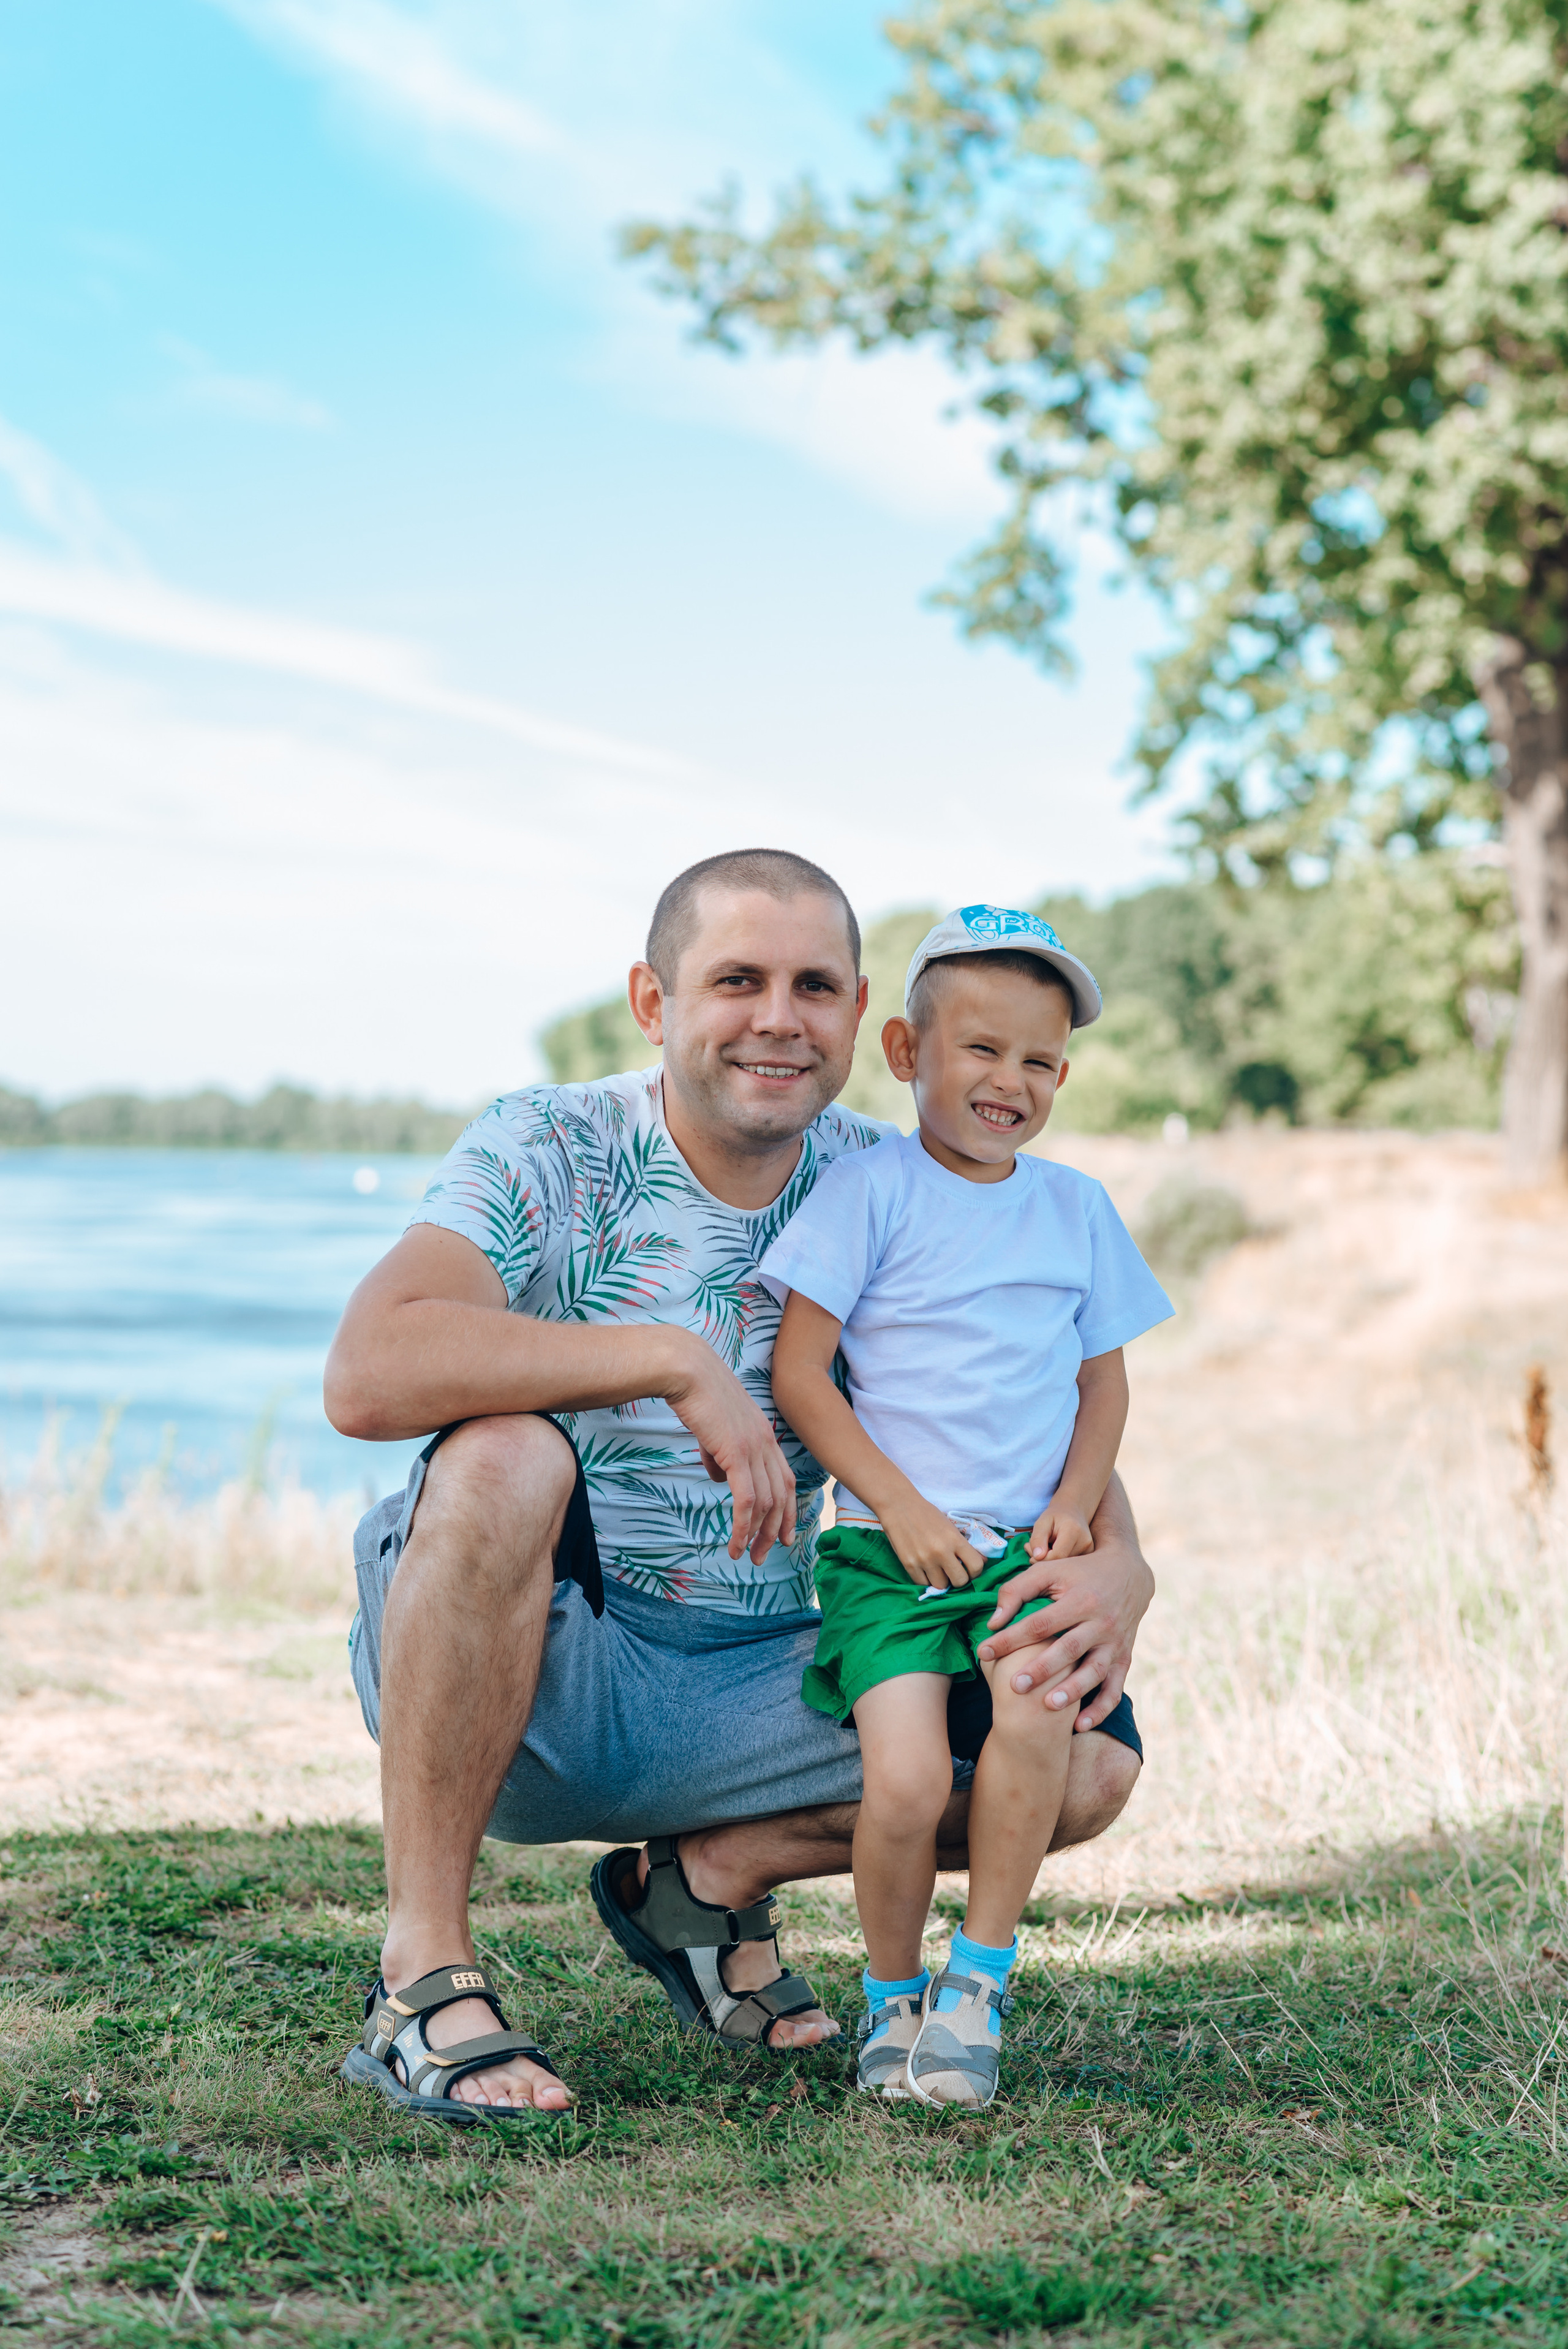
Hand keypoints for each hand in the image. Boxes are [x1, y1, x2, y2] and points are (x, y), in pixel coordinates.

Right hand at [662, 1333, 797, 1563]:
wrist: (686, 1368)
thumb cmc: (695, 1393)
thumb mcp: (714, 1427)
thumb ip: (720, 1452)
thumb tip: (720, 1477)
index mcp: (764, 1435)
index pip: (785, 1479)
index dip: (787, 1509)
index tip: (783, 1535)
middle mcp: (765, 1443)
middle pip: (781, 1497)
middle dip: (774, 1531)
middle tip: (765, 1555)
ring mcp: (753, 1448)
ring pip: (765, 1504)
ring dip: (757, 1535)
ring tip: (747, 1556)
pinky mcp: (736, 1454)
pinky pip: (746, 1501)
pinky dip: (743, 1528)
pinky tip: (736, 1545)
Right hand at [878, 1495, 984, 1588]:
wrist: (899, 1506)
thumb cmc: (927, 1514)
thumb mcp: (950, 1526)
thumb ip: (965, 1544)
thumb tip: (983, 1560)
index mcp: (955, 1540)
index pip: (975, 1566)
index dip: (975, 1572)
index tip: (970, 1570)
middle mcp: (941, 1552)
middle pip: (959, 1581)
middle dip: (959, 1579)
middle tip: (953, 1572)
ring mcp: (924, 1560)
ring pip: (941, 1586)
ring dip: (942, 1580)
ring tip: (938, 1571)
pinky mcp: (909, 1565)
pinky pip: (923, 1584)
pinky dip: (926, 1580)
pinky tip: (926, 1570)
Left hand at [977, 1490, 1152, 1728]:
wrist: (1128, 1573)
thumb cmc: (1077, 1573)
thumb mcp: (1048, 1571)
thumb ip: (1016, 1591)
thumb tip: (993, 1622)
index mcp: (1079, 1599)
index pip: (1041, 1623)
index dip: (1011, 1638)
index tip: (984, 1652)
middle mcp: (1101, 1622)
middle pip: (1069, 1649)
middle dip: (1042, 1669)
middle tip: (1014, 1686)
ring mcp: (1115, 1643)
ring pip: (1095, 1671)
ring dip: (1073, 1691)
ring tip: (1048, 1706)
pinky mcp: (1124, 1658)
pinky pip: (1115, 1688)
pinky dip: (1101, 1709)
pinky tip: (1079, 1725)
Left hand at [1027, 1502, 1093, 1562]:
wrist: (1073, 1512)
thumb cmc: (1055, 1517)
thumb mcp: (1042, 1522)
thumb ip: (1037, 1538)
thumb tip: (1037, 1557)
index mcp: (1074, 1531)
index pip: (1057, 1555)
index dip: (1040, 1558)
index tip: (1030, 1549)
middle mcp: (1085, 1542)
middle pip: (1061, 1562)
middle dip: (1043, 1559)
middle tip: (1031, 1548)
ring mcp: (1089, 1550)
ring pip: (1064, 1564)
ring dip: (1049, 1560)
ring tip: (1044, 1546)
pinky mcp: (1089, 1554)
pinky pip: (1069, 1563)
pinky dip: (1058, 1560)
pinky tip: (1054, 1549)